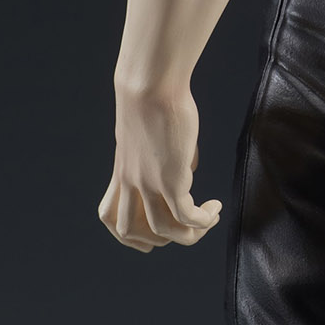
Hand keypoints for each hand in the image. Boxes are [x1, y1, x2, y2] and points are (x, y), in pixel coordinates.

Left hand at [98, 83, 222, 252]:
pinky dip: (203, 221)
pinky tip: (214, 209)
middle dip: (156, 240)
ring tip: (208, 220)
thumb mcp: (154, 134)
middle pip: (130, 231)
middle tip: (183, 227)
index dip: (128, 231)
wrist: (150, 84)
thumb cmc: (154, 97)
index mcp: (121, 172)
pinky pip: (187, 216)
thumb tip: (188, 170)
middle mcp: (131, 182)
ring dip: (188, 235)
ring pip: (163, 231)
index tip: (151, 228)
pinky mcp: (172, 179)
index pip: (110, 216)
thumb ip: (167, 156)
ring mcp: (150, 183)